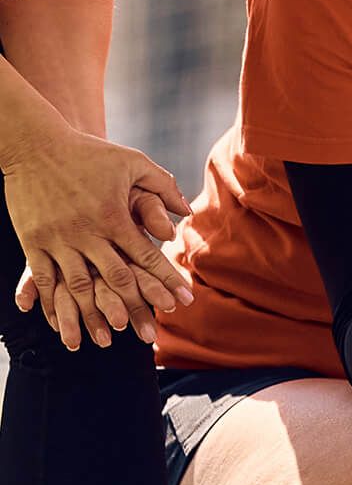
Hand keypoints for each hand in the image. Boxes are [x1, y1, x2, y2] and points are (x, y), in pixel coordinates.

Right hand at [4, 121, 191, 350]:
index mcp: (115, 216)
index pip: (147, 256)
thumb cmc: (91, 153)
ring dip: (94, 315)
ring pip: (79, 287)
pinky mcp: (33, 242)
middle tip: (150, 335)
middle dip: (136, 308)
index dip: (166, 280)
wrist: (37, 146)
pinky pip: (44, 280)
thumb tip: (186, 212)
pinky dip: (52, 303)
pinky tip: (60, 322)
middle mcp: (88, 233)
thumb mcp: (133, 163)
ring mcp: (58, 240)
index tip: (183, 302)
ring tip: (107, 339)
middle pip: (116, 279)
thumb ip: (162, 187)